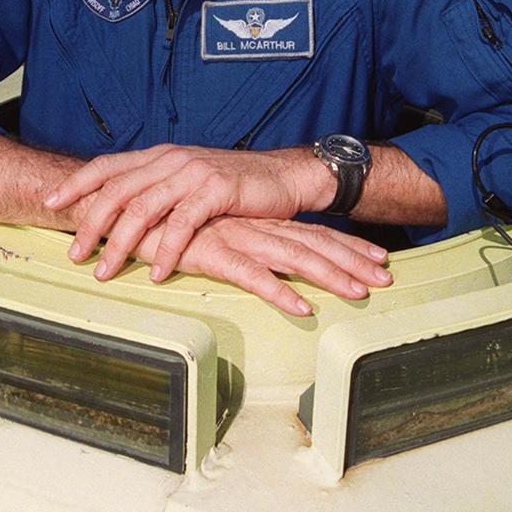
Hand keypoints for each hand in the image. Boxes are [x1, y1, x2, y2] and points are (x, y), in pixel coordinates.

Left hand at [45, 144, 329, 279]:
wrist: (282, 175)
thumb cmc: (233, 185)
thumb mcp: (188, 179)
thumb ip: (157, 189)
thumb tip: (121, 211)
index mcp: (160, 155)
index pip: (108, 165)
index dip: (77, 183)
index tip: (49, 203)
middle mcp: (171, 160)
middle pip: (119, 190)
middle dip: (92, 224)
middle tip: (74, 254)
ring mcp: (193, 173)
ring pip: (144, 208)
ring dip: (121, 244)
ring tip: (106, 271)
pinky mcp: (217, 190)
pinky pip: (183, 224)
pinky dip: (166, 250)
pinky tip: (156, 272)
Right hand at [107, 214, 393, 315]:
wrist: (124, 204)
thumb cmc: (166, 223)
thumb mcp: (210, 233)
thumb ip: (234, 242)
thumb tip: (260, 259)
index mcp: (256, 221)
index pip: (311, 232)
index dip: (346, 244)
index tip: (377, 258)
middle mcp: (253, 225)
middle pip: (313, 243)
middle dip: (352, 260)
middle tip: (387, 277)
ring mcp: (235, 237)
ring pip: (292, 258)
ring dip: (330, 276)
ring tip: (359, 291)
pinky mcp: (211, 252)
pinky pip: (251, 275)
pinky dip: (279, 292)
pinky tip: (302, 308)